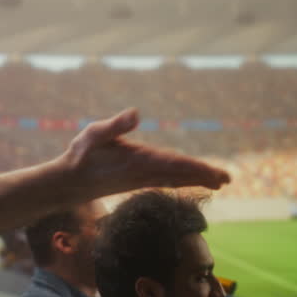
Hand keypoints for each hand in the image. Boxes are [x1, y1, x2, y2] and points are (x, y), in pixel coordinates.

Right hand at [61, 109, 229, 194]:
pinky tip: (187, 182)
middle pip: (180, 175)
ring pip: (175, 180)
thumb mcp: (94, 134)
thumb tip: (136, 113)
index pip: (176, 164)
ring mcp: (141, 180)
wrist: (70, 183)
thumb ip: (115, 125)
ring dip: (196, 180)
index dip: (198, 169)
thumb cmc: (81, 155)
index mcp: (139, 160)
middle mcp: (144, 173)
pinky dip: (181, 181)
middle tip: (227, 179)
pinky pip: (166, 182)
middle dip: (204, 176)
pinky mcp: (137, 182)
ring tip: (217, 182)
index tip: (218, 174)